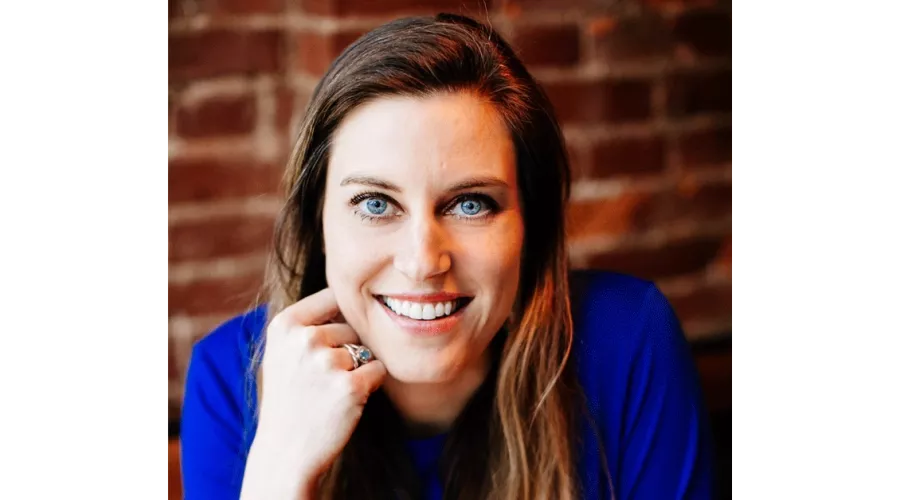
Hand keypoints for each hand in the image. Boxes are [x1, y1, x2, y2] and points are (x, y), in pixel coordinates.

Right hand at [240, 288, 386, 499]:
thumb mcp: (282, 351)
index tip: (329, 341)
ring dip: (358, 369)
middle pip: (352, 327)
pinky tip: (346, 400)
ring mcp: (327, 362)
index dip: (339, 319)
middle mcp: (304, 339)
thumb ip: (308, 322)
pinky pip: (378, 369)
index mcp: (285, 325)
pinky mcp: (350, 386)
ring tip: (330, 392)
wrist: (286, 451)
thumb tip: (350, 293)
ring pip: (366, 349)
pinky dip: (370, 384)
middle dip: (347, 350)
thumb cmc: (289, 398)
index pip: (333, 297)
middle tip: (322, 380)